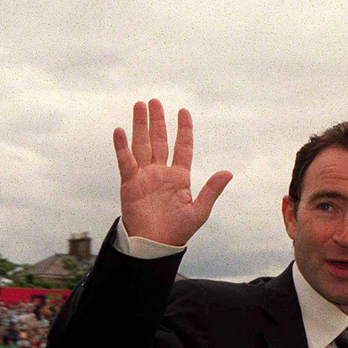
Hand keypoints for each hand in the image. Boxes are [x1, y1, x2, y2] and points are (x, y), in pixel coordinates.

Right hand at [112, 99, 232, 246]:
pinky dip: (122, 147)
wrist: (155, 246)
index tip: (183, 111)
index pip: (182, 147)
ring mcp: (144, 176)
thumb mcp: (199, 211)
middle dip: (157, 121)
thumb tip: (228, 172)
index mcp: (179, 177)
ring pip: (142, 145)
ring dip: (140, 126)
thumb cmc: (178, 231)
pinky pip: (126, 162)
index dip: (183, 129)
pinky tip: (120, 131)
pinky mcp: (130, 184)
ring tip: (139, 105)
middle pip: (159, 140)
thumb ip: (211, 190)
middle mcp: (161, 172)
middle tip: (154, 101)